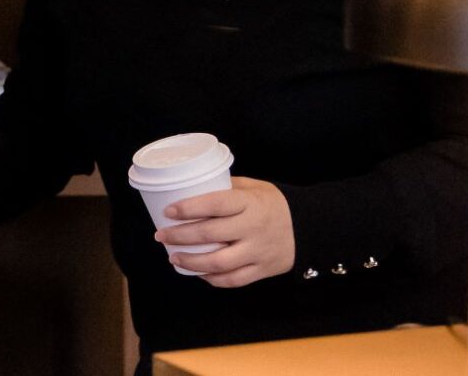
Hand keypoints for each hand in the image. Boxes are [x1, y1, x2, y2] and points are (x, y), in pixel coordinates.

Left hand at [156, 176, 294, 287]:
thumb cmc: (272, 203)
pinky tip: (198, 274)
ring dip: (192, 262)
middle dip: (180, 236)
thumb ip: (226, 188)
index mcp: (250, 203)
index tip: (167, 211)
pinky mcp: (263, 270)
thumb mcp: (253, 187)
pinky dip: (213, 279)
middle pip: (211, 234)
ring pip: (220, 262)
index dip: (189, 208)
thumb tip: (189, 189)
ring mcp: (258, 251)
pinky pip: (234, 280)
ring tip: (174, 258)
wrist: (307, 227)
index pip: (215, 204)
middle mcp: (254, 227)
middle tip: (161, 235)